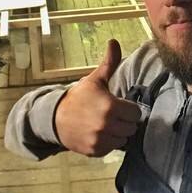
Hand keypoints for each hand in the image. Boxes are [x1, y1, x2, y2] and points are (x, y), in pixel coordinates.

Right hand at [55, 39, 140, 156]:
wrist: (56, 118)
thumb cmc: (80, 97)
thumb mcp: (95, 80)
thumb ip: (110, 63)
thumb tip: (114, 41)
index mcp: (110, 106)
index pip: (136, 113)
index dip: (129, 108)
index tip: (119, 105)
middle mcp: (106, 124)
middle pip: (132, 127)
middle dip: (125, 121)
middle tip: (112, 114)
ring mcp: (100, 139)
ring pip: (124, 138)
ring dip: (118, 132)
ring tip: (106, 124)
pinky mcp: (95, 151)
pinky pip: (113, 148)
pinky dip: (109, 142)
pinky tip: (99, 133)